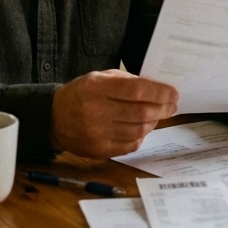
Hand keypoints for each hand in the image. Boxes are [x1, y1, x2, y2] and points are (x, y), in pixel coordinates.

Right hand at [49, 69, 177, 158]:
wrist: (53, 118)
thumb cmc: (81, 93)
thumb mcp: (100, 77)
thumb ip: (127, 81)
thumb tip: (157, 89)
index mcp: (98, 88)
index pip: (136, 91)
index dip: (159, 93)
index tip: (173, 93)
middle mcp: (97, 112)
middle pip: (141, 112)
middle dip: (163, 108)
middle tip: (173, 105)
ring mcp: (98, 134)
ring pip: (139, 130)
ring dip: (154, 122)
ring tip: (158, 115)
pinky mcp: (99, 150)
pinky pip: (130, 144)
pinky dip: (141, 136)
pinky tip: (143, 127)